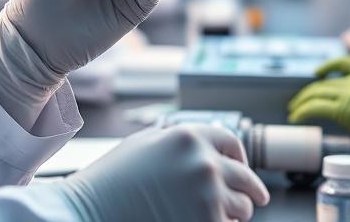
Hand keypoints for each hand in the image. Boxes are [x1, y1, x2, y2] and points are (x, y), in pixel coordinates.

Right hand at [58, 125, 269, 221]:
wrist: (92, 210)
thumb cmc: (113, 179)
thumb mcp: (144, 143)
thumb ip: (175, 137)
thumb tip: (197, 141)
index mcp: (188, 136)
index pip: (231, 142)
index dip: (239, 157)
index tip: (241, 169)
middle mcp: (203, 162)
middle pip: (245, 177)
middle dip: (251, 190)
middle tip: (256, 198)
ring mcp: (207, 195)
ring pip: (243, 207)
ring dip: (235, 213)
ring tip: (218, 215)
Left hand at [288, 55, 349, 159]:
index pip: (344, 63)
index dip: (328, 66)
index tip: (318, 73)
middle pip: (326, 82)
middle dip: (309, 92)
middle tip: (298, 101)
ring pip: (318, 93)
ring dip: (302, 101)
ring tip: (293, 110)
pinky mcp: (346, 110)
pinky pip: (316, 107)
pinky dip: (302, 111)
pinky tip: (295, 116)